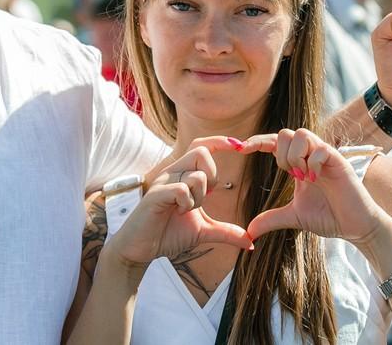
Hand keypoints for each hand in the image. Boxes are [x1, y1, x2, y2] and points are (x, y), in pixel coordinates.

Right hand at [105, 137, 262, 267]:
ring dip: (200, 197)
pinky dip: (187, 204)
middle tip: (207, 197)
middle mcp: (173, 173)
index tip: (241, 147)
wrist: (141, 248)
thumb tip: (251, 241)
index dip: (221, 142)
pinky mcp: (155, 195)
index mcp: (183, 175)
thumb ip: (226, 232)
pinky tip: (179, 213)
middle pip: (201, 151)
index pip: (202, 146)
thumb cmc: (168, 233)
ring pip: (195, 175)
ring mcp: (163, 182)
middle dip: (213, 175)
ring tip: (187, 210)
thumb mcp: (203, 232)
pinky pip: (181, 190)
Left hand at [245, 129, 387, 246]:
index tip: (239, 148)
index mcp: (298, 163)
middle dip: (280, 153)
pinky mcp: (340, 161)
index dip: (257, 141)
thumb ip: (271, 219)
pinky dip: (313, 162)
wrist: (356, 227)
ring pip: (301, 134)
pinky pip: (321, 148)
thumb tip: (248, 233)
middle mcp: (310, 155)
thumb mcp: (293, 217)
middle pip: (285, 132)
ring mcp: (325, 156)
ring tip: (303, 177)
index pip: (274, 143)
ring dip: (296, 155)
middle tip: (289, 176)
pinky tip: (315, 179)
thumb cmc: (328, 217)